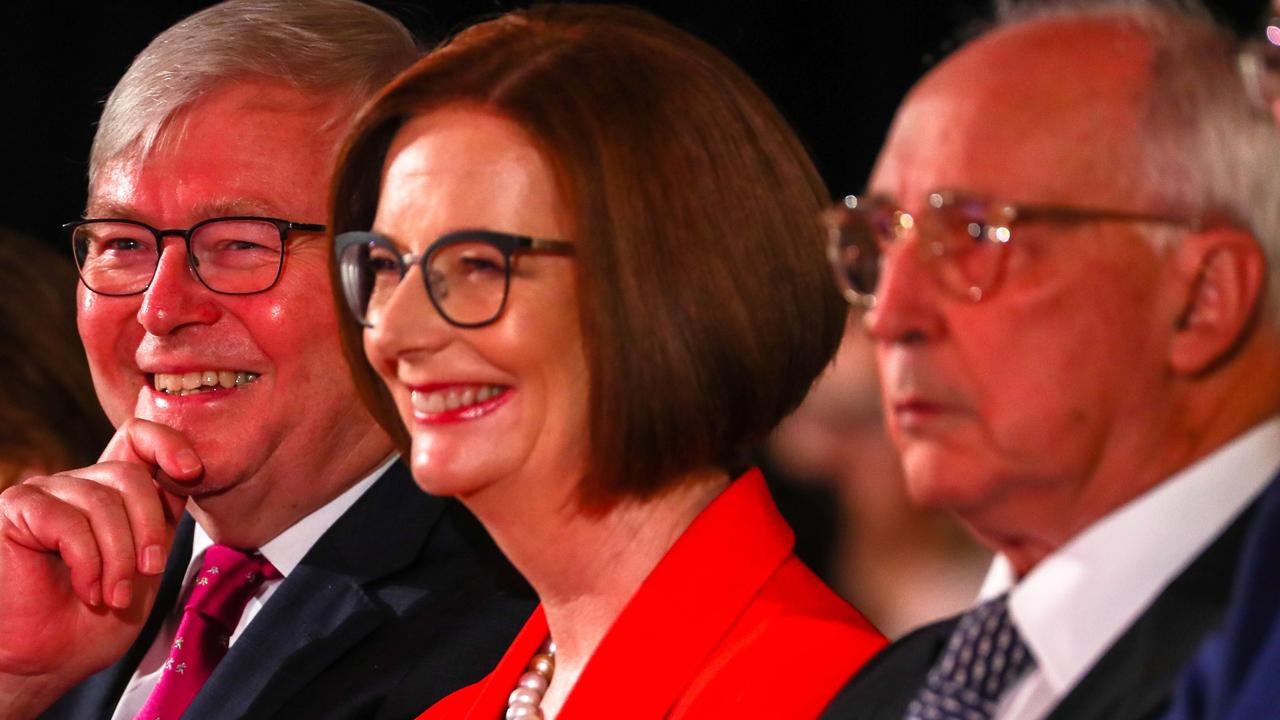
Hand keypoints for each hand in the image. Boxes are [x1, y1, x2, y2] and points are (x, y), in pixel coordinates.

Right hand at [0, 419, 198, 715]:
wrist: (46, 663)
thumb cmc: (93, 622)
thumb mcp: (146, 564)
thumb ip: (163, 519)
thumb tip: (188, 473)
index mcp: (111, 494)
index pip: (138, 437)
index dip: (168, 442)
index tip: (191, 471)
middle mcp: (77, 485)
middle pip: (130, 476)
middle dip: (148, 530)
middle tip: (148, 572)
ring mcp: (44, 493)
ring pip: (102, 501)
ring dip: (118, 557)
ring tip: (112, 596)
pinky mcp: (16, 509)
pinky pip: (67, 521)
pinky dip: (86, 561)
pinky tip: (85, 590)